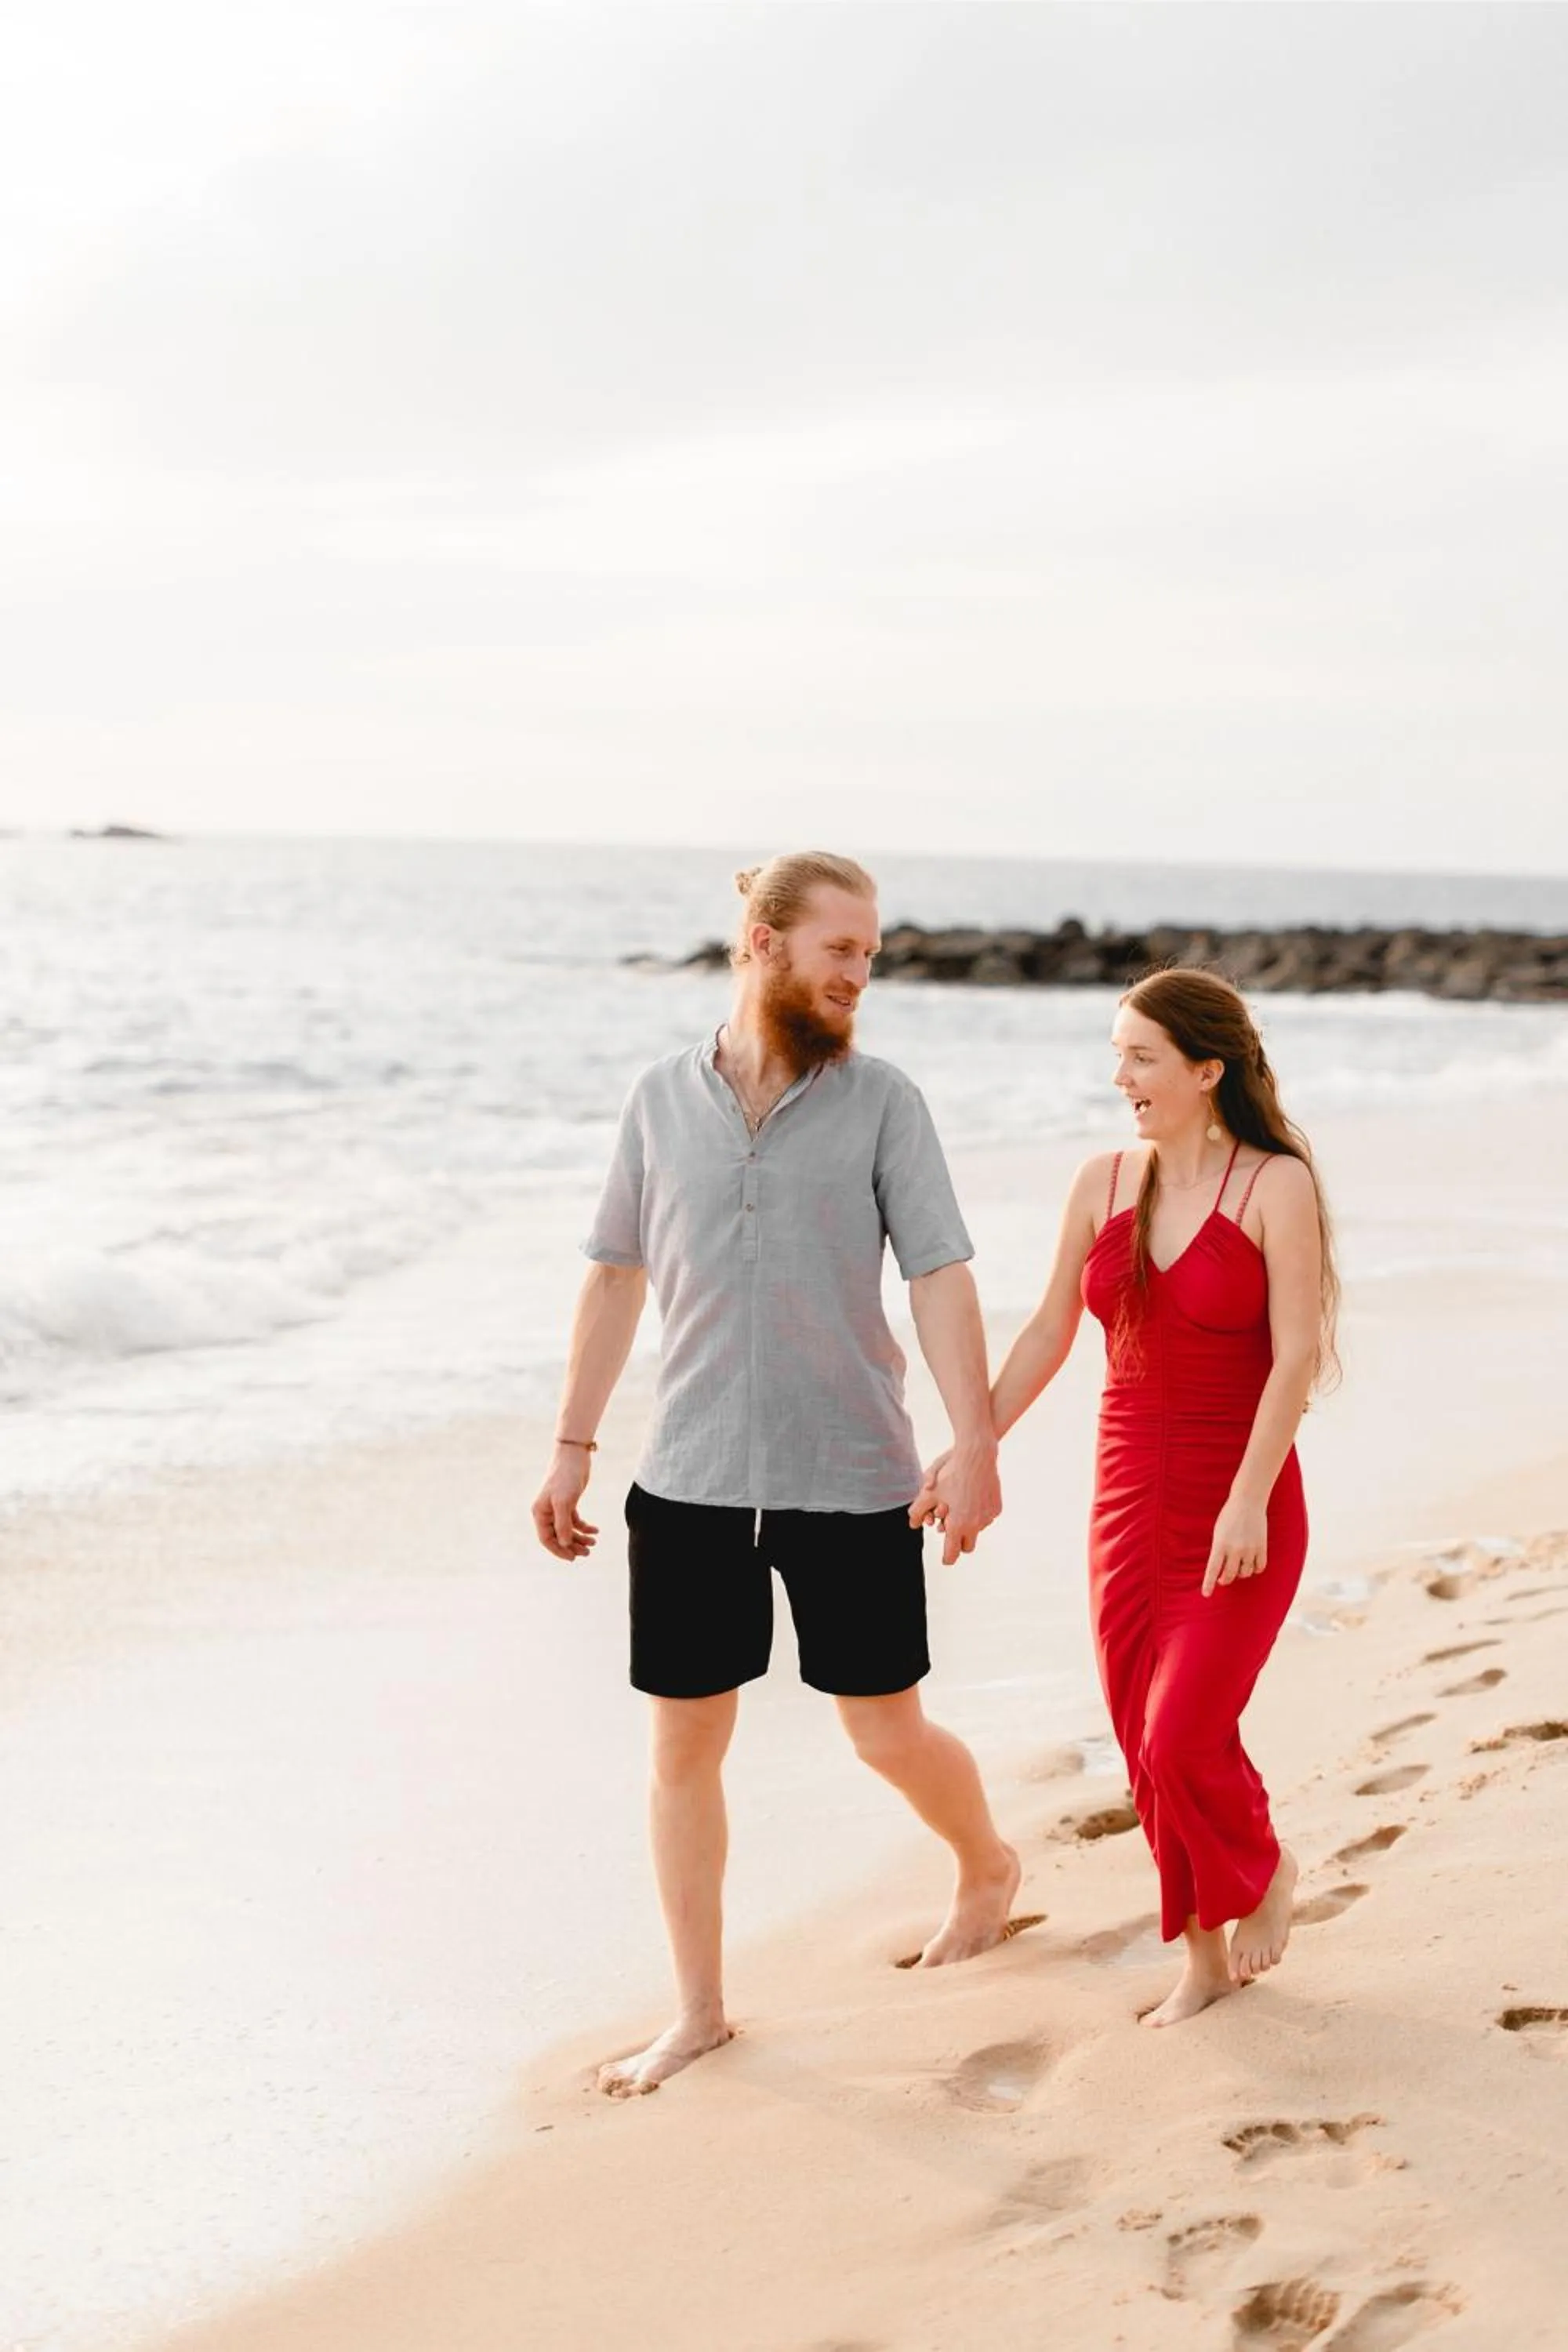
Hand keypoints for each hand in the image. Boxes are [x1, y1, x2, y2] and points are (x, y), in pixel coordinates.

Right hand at [532, 1445, 599, 1560]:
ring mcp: (557, 1508)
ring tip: (594, 1543)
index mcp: (540, 1513)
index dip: (559, 1550)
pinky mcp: (569, 1502)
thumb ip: (562, 1524)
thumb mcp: (564, 1502)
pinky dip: (585, 1527)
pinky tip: (595, 1530)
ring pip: (568, 1530)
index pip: (546, 1539)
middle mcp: (547, 1512)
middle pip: (558, 1536)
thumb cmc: (566, 1477)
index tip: (573, 1558)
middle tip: (587, 1553)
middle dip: (572, 1546)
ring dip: (580, 1538)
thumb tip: (564, 1544)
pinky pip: (575, 1521)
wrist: (574, 1456)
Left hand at [912, 1440, 1000, 1565]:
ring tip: (960, 1510)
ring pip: (978, 1530)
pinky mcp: (996, 1507)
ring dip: (969, 1526)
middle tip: (950, 1531)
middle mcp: (975, 1525)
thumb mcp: (929, 1493)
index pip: (952, 1553)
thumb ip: (918, 1511)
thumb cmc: (951, 1474)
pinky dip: (979, 1514)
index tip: (945, 1558)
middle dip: (958, 1542)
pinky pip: (987, 1517)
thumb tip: (913, 1524)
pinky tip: (972, 1499)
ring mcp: (988, 1517)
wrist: (977, 1456)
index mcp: (958, 1525)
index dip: (947, 1558)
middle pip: (967, 1546)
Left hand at [1203, 1495, 1267, 1595]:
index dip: (1208, 1583)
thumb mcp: (1218, 1532)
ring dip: (1240, 1573)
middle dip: (1224, 1580)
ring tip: (1238, 1566)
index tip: (1206, 1594)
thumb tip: (1220, 1570)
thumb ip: (1219, 1551)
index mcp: (1220, 1544)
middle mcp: (1235, 1549)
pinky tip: (1251, 1564)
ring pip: (1245, 1573)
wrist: (1248, 1501)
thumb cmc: (1229, 1516)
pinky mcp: (1262, 1547)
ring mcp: (1250, 1549)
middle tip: (1222, 1579)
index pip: (1212, 1569)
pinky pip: (1259, 1567)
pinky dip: (1255, 1569)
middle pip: (1229, 1575)